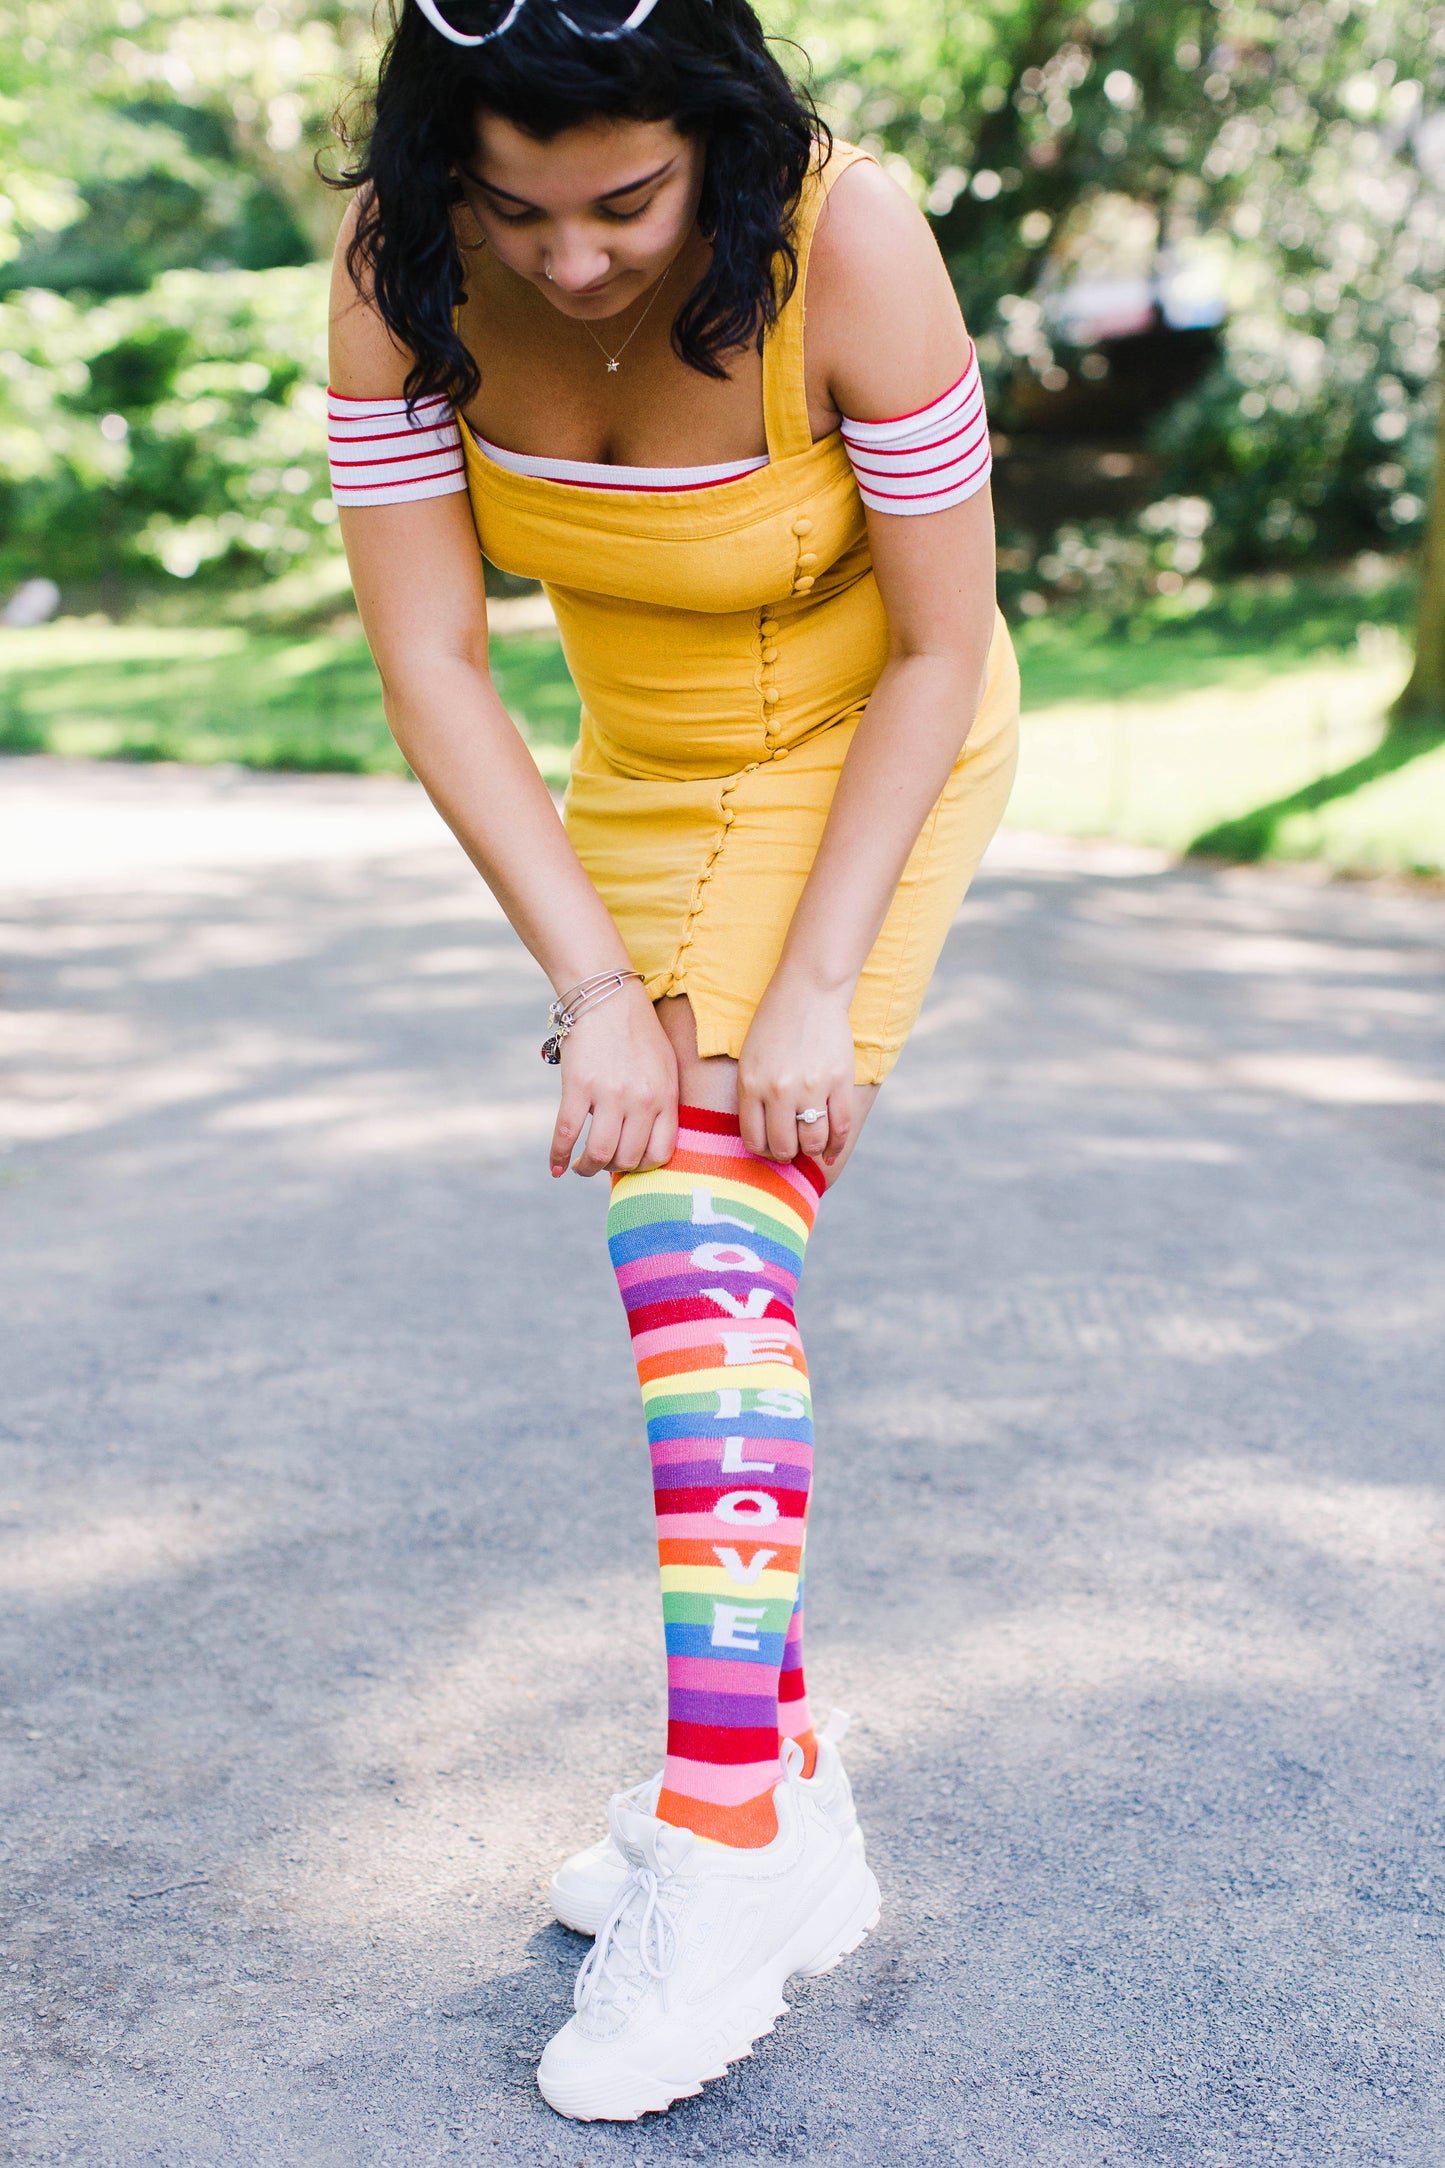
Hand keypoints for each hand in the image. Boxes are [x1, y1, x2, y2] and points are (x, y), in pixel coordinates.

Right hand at [550, 977, 677, 1177]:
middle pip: (628, 1158)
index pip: (661, 1154)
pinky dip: (558, 1155)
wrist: (607, 996)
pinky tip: (556, 1166)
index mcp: (665, 1096)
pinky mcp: (579, 1085)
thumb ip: (661, 1103)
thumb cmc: (637, 1031)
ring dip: (587, 1168)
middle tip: (601, 1161)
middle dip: (612, 1168)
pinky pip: (566, 1133)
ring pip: (599, 1153)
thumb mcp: (665, 1066)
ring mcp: (610, 1094)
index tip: (629, 1163)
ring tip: (580, 1167)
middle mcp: (641, 1100)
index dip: (643, 1167)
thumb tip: (647, 1140)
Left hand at [737, 969, 854, 1164]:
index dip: (763, 1152)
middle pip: (784, 1147)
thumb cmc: (775, 1025)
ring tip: (811, 1144)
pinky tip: (831, 1149)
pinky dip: (837, 1145)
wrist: (809, 992)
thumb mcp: (750, 1060)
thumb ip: (753, 1096)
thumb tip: (764, 1138)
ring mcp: (811, 1087)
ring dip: (812, 1150)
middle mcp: (778, 1091)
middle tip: (792, 1148)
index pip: (754, 1139)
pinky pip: (841, 1127)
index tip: (770, 1148)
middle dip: (787, 1154)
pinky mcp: (839, 1081)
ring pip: (813, 1142)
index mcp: (751, 1085)